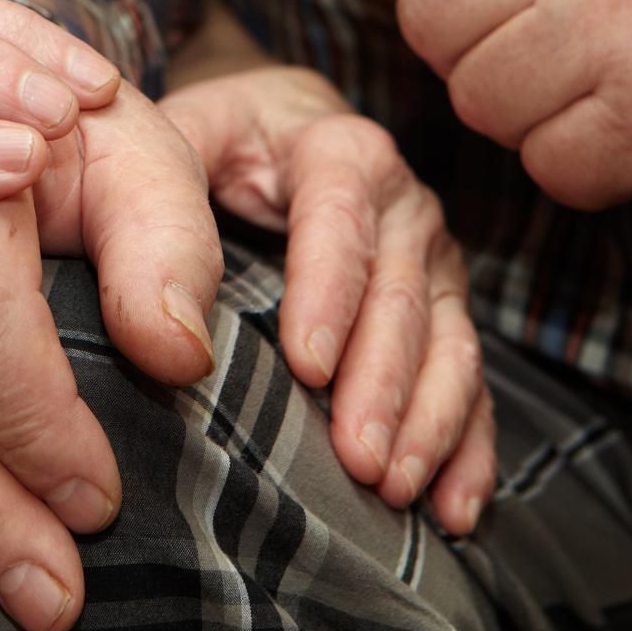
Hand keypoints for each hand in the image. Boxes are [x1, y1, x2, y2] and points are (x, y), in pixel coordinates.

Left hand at [159, 65, 494, 536]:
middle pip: (400, 296)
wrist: (276, 123)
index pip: (341, 219)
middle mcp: (403, 204)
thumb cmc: (218, 138)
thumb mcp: (183, 136)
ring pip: (447, 344)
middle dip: (381, 383)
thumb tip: (174, 332)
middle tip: (354, 459)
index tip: (307, 368)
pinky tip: (451, 507)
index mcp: (340, 150)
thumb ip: (161, 205)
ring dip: (426, 422)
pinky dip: (467, 445)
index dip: (329, 293)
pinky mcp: (442, 309)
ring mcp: (431, 261)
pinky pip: (470, 380)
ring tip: (390, 488)